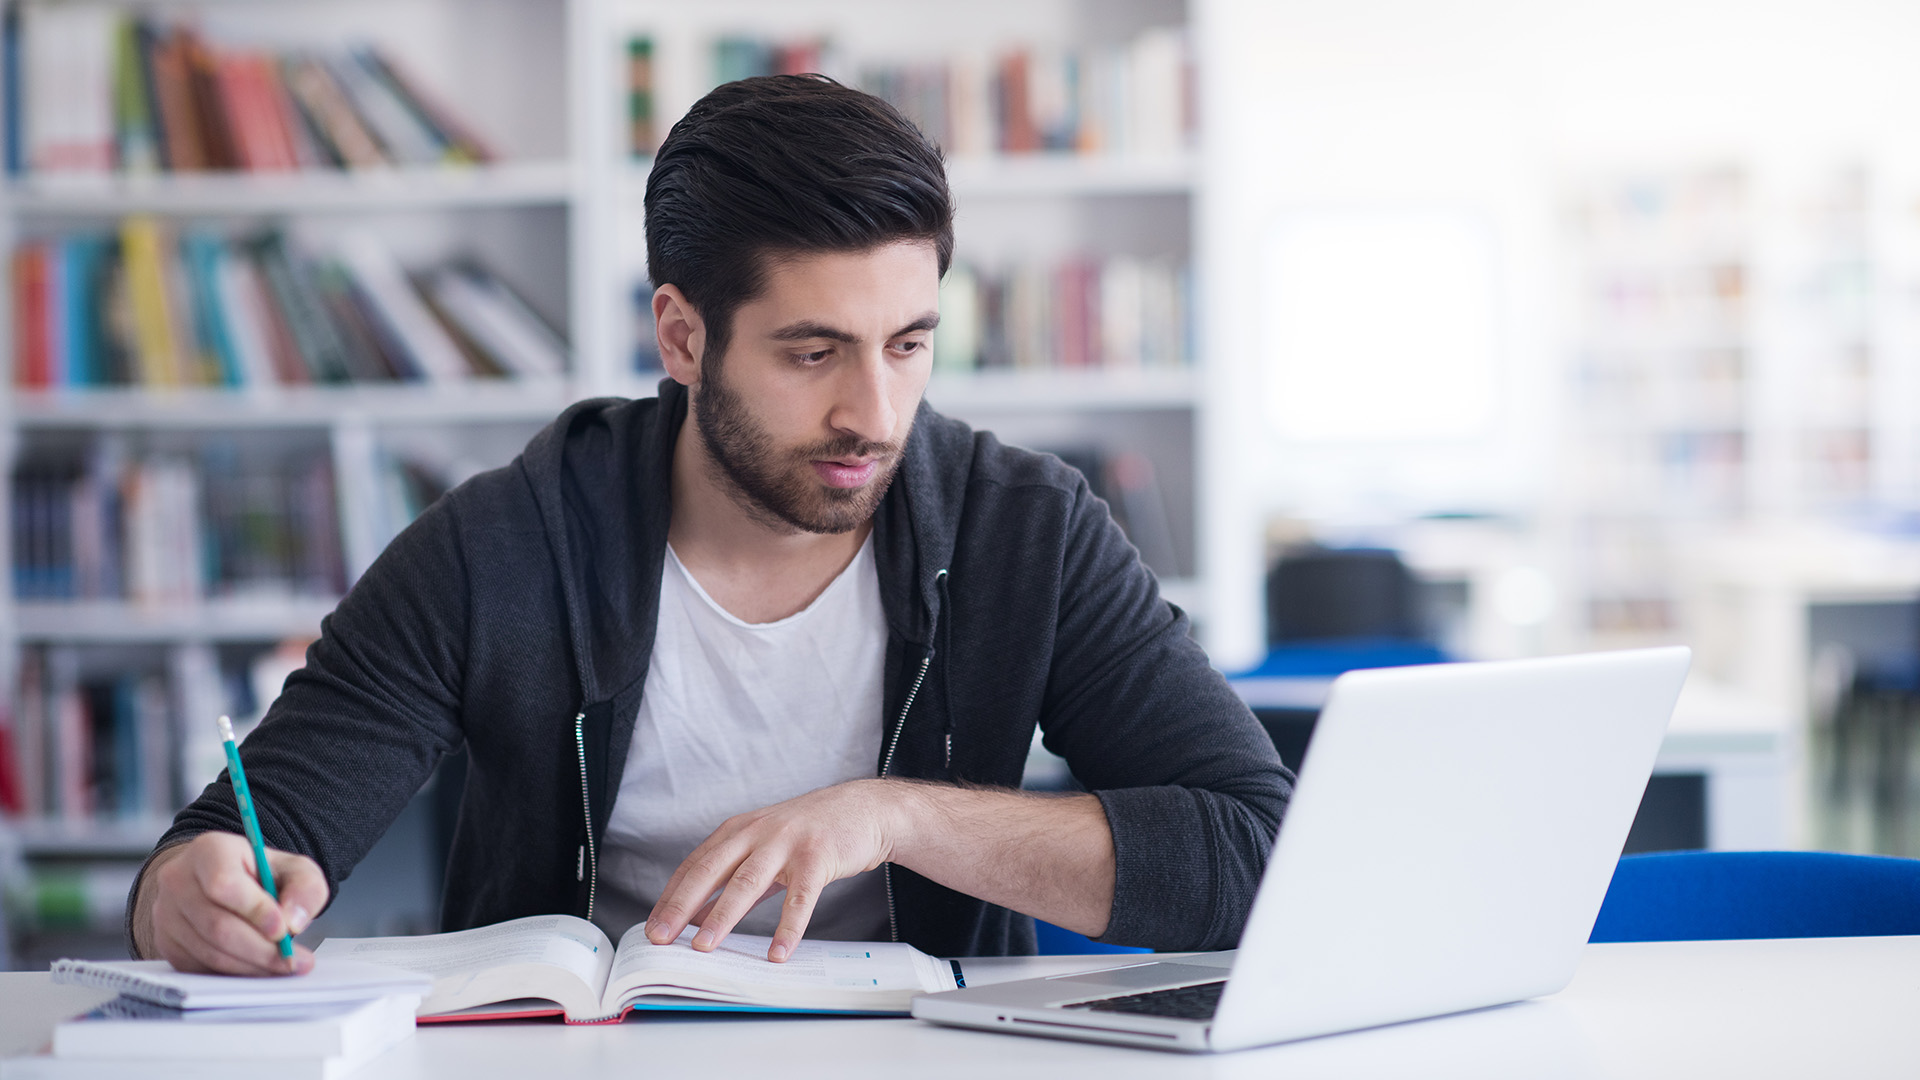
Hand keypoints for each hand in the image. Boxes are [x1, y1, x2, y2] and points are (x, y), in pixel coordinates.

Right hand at [134, 831, 328, 975]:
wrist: (223, 883)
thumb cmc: (259, 874)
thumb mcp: (294, 869)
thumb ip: (305, 888)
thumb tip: (293, 920)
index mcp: (209, 851)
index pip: (224, 884)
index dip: (255, 910)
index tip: (283, 929)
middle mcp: (178, 880)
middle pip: (217, 925)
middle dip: (260, 949)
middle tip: (291, 960)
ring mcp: (166, 914)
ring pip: (210, 951)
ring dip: (251, 965)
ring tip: (282, 966)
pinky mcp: (166, 943)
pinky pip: (199, 967)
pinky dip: (234, 973)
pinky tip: (257, 968)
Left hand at [644, 779, 902, 962]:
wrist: (864, 809)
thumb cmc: (812, 832)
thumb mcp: (766, 850)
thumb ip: (734, 881)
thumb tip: (700, 916)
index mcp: (739, 830)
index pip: (695, 865)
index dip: (671, 896)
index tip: (652, 926)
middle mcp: (757, 832)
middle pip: (710, 870)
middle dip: (681, 905)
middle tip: (661, 936)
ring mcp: (787, 842)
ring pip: (747, 882)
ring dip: (722, 916)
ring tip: (704, 946)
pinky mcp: (817, 856)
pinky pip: (800, 897)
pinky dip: (787, 927)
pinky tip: (777, 952)